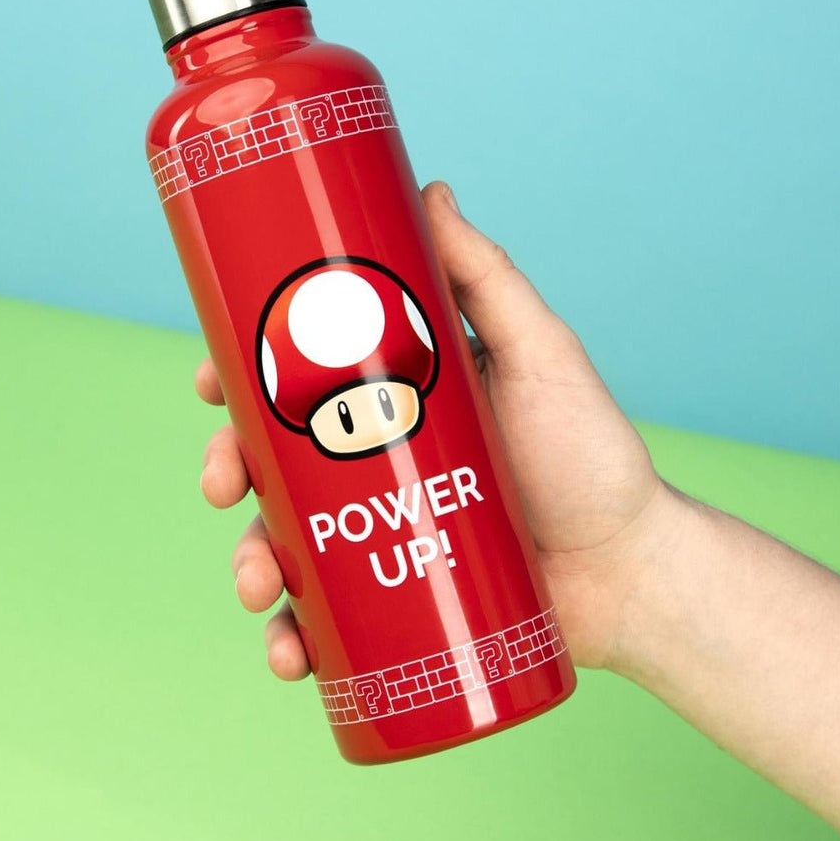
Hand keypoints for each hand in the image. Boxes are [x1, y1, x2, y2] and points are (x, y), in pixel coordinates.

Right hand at [197, 181, 681, 678]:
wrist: (631, 570)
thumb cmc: (590, 455)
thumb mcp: (540, 353)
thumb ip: (487, 275)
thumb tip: (428, 189)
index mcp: (392, 399)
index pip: (297, 379)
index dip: (239, 376)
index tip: (208, 378)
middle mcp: (373, 462)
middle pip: (272, 460)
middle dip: (228, 468)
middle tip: (222, 484)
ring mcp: (376, 531)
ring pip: (281, 539)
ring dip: (248, 559)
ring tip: (257, 583)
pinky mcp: (391, 598)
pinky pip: (320, 619)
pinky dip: (288, 636)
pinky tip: (287, 651)